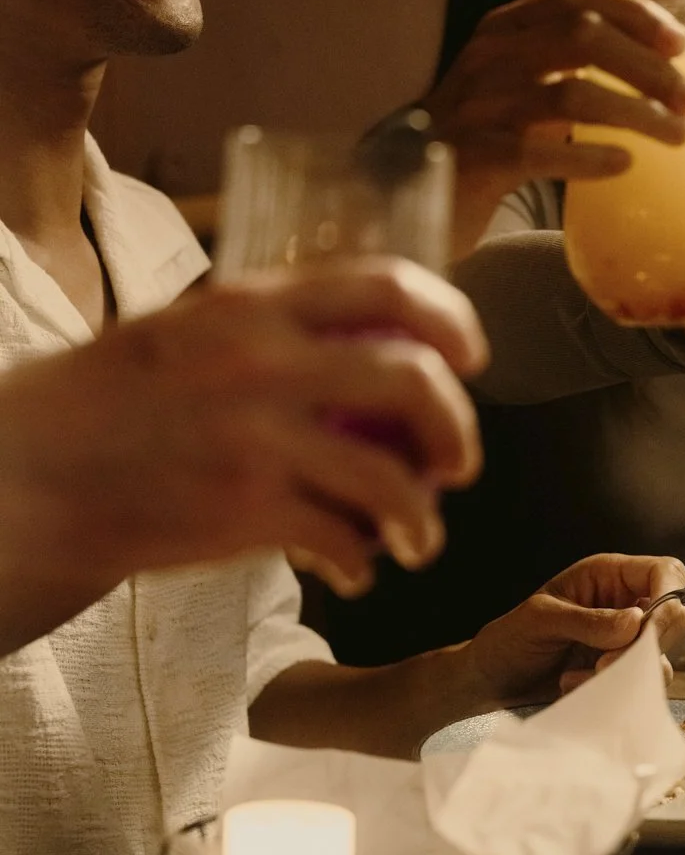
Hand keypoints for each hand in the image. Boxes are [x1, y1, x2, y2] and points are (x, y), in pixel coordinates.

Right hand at [0, 257, 487, 611]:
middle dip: (456, 428)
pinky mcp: (245, 508)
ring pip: (391, 477)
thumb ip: (272, 329)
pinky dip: (364, 563)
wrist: (35, 475)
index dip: (451, 319)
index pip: (386, 283)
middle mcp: (262, 362)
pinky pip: (344, 538)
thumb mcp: (189, 329)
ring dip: (423, 517)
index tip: (472, 357)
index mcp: (253, 304)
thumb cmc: (113, 405)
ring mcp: (257, 437)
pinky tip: (355, 571)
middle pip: (415, 379)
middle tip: (456, 464)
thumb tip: (371, 342)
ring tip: (419, 539)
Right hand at [420, 0, 684, 252]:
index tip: (681, 45)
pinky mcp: (473, 156)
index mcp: (503, 30)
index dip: (634, 12)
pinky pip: (540, 149)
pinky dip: (590, 156)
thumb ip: (566, 70)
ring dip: (636, 114)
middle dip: (648, 67)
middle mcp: (488, 56)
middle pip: (583, 36)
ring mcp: (477, 105)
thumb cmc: (480, 143)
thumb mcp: (520, 91)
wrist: (405, 194)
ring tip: (677, 137)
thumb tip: (658, 71)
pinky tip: (623, 164)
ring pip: (571, 94)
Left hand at [469, 552, 684, 702]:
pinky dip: (612, 689)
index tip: (651, 624)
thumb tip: (634, 623)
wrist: (492, 681)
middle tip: (605, 660)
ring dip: (624, 671)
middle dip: (648, 642)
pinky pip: (639, 684)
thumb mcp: (541, 620)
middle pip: (675, 616)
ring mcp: (626, 642)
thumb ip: (588, 621)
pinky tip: (574, 684)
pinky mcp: (620, 673)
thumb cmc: (510, 638)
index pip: (665, 572)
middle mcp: (625, 605)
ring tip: (578, 675)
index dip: (668, 593)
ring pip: (660, 656)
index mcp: (609, 576)